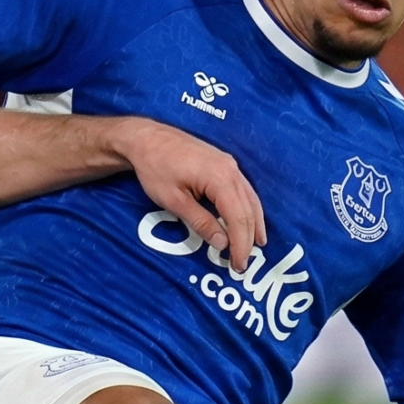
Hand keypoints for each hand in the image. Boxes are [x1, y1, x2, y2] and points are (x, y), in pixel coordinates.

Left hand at [111, 118, 265, 273]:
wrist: (146, 138)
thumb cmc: (155, 168)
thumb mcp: (174, 200)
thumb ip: (201, 222)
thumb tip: (222, 243)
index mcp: (220, 178)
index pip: (238, 218)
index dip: (240, 244)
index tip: (238, 264)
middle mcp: (231, 169)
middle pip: (248, 210)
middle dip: (248, 238)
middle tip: (243, 262)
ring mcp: (229, 163)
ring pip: (250, 199)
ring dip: (254, 223)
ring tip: (257, 244)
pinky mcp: (224, 162)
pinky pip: (243, 189)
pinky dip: (248, 208)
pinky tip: (248, 219)